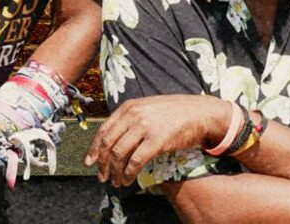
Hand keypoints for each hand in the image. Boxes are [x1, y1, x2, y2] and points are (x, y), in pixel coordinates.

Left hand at [84, 94, 232, 186]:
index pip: (104, 130)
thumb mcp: (148, 108)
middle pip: (109, 143)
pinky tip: (128, 180)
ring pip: (120, 154)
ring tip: (116, 182)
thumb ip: (130, 118)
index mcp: (129, 107)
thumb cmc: (174, 112)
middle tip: (102, 177)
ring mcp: (145, 127)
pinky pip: (136, 161)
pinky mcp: (157, 140)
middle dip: (102, 163)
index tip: (90, 162)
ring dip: (115, 172)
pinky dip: (129, 173)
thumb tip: (113, 138)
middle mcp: (134, 115)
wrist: (199, 112)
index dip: (94, 149)